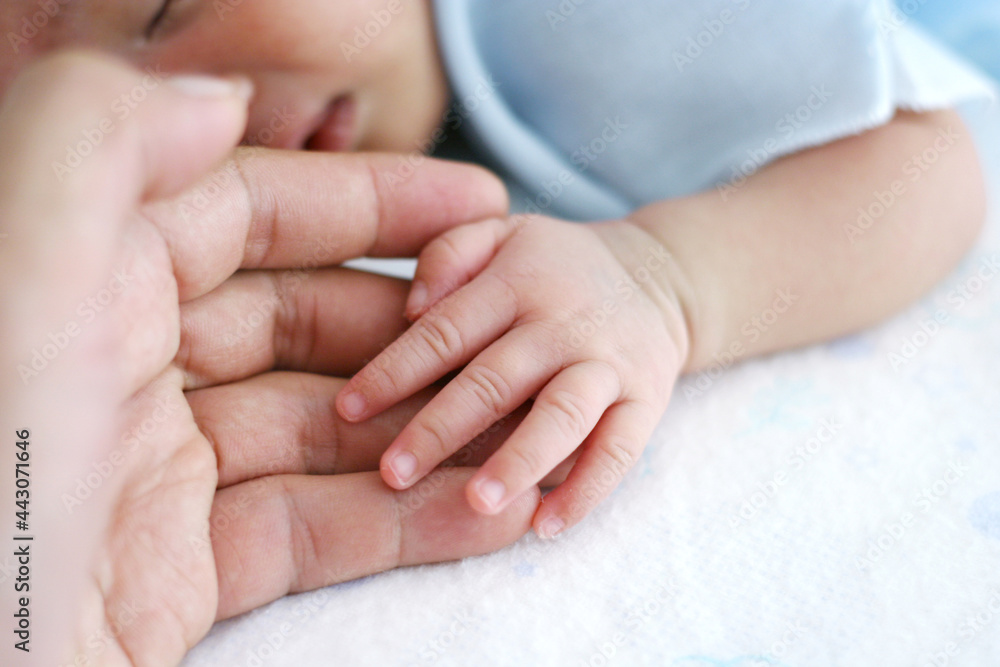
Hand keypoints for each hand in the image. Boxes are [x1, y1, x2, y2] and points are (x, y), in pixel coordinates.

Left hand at [0, 52, 536, 666]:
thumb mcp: (17, 279)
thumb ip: (99, 138)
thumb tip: (220, 100)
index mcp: (77, 276)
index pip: (246, 207)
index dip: (368, 199)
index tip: (476, 204)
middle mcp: (114, 365)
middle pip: (296, 321)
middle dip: (408, 327)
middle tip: (505, 333)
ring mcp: (150, 472)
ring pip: (315, 430)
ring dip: (419, 431)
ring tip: (515, 434)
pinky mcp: (174, 571)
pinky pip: (306, 529)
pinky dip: (395, 524)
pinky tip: (480, 515)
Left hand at [336, 215, 690, 538]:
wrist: (658, 277)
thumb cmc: (556, 266)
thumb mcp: (502, 234)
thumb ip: (450, 253)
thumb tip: (410, 307)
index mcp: (515, 281)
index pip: (445, 331)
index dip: (394, 371)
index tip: (348, 410)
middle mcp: (560, 323)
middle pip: (495, 380)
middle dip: (441, 428)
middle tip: (393, 475)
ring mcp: (606, 364)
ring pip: (562, 415)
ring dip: (520, 460)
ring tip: (477, 503)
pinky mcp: (645, 401)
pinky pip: (620, 450)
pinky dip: (588, 490)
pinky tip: (546, 526)